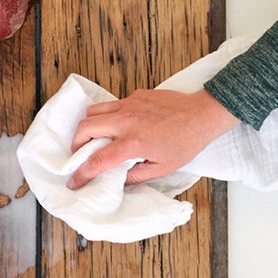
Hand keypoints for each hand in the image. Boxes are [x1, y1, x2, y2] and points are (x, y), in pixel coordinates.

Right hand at [67, 88, 239, 187]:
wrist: (203, 114)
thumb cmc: (186, 142)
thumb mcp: (162, 168)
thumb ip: (135, 175)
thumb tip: (117, 179)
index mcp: (133, 142)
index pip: (97, 160)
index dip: (82, 173)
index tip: (74, 182)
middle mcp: (127, 121)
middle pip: (85, 128)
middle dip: (76, 144)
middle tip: (79, 154)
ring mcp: (129, 105)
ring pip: (93, 111)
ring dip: (87, 126)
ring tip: (91, 137)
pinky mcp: (135, 95)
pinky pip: (111, 105)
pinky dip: (106, 116)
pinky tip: (116, 125)